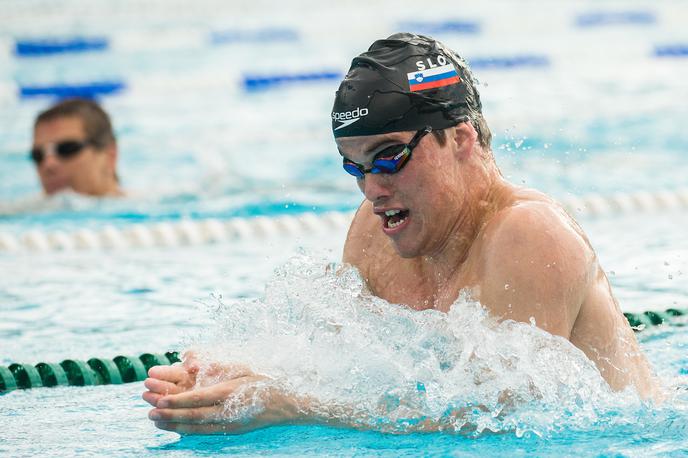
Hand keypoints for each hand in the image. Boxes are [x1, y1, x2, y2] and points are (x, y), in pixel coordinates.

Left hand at [142, 353, 298, 433]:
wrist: (286, 403)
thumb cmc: (264, 380)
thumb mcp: (244, 368)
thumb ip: (219, 367)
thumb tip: (192, 363)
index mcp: (232, 391)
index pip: (200, 398)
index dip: (179, 401)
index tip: (161, 400)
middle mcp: (230, 411)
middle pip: (195, 415)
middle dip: (171, 414)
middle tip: (150, 412)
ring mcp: (231, 423)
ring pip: (198, 427)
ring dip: (174, 425)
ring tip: (154, 421)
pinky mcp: (231, 430)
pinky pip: (206, 432)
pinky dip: (188, 430)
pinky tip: (174, 428)